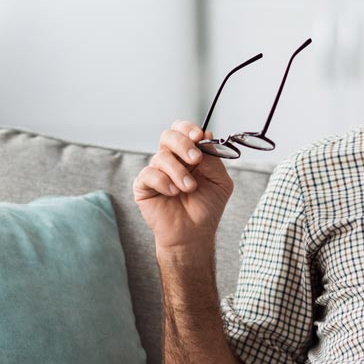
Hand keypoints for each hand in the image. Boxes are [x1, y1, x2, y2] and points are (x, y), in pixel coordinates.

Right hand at [132, 120, 233, 253]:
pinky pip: (148, 174)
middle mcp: (171, 160)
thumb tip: (205, 136)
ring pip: (161, 156)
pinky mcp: (143, 186)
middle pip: (168, 135)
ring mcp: (156, 172)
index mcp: (189, 154)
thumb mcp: (220, 181)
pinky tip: (173, 193)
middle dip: (183, 144)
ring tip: (189, 189)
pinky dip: (163, 182)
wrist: (194, 234)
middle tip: (195, 160)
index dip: (189, 129)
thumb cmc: (207, 208)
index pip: (183, 130)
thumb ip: (214, 158)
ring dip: (178, 172)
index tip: (198, 137)